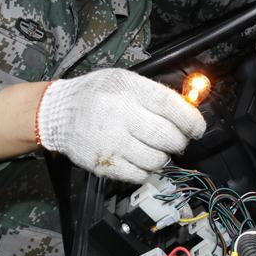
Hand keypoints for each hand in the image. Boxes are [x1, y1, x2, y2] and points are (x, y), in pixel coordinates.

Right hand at [36, 68, 205, 182]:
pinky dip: (147, 170)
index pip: (169, 106)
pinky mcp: (105, 163)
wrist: (58, 113)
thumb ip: (155, 94)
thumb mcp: (125, 80)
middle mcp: (119, 114)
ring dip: (163, 157)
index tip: (197, 128)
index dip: (190, 120)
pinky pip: (139, 174)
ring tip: (155, 148)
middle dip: (179, 141)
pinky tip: (141, 158)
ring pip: (156, 159)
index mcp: (127, 89)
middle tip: (176, 139)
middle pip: (167, 136)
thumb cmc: (96, 94)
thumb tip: (188, 109)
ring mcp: (111, 141)